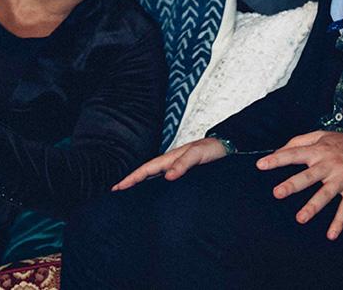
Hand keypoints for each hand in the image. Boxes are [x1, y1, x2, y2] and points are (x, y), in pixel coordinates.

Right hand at [112, 137, 226, 190]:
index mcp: (169, 159)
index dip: (131, 179)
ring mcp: (175, 168)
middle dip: (130, 182)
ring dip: (141, 185)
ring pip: (153, 178)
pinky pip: (163, 181)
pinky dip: (154, 187)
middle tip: (116, 194)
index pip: (145, 170)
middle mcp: (170, 164)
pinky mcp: (183, 173)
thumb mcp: (197, 155)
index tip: (117, 188)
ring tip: (129, 196)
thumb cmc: (211, 149)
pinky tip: (154, 194)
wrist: (226, 146)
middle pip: (145, 174)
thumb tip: (167, 177)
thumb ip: (183, 164)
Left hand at [256, 131, 342, 239]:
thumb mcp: (320, 135)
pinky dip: (339, 222)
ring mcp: (342, 178)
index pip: (294, 154)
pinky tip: (331, 235)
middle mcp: (329, 164)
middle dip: (293, 184)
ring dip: (313, 207)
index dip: (277, 159)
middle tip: (277, 193)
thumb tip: (277, 151)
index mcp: (319, 150)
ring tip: (300, 218)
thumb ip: (297, 142)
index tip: (261, 165)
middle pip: (308, 176)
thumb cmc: (340, 145)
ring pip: (326, 194)